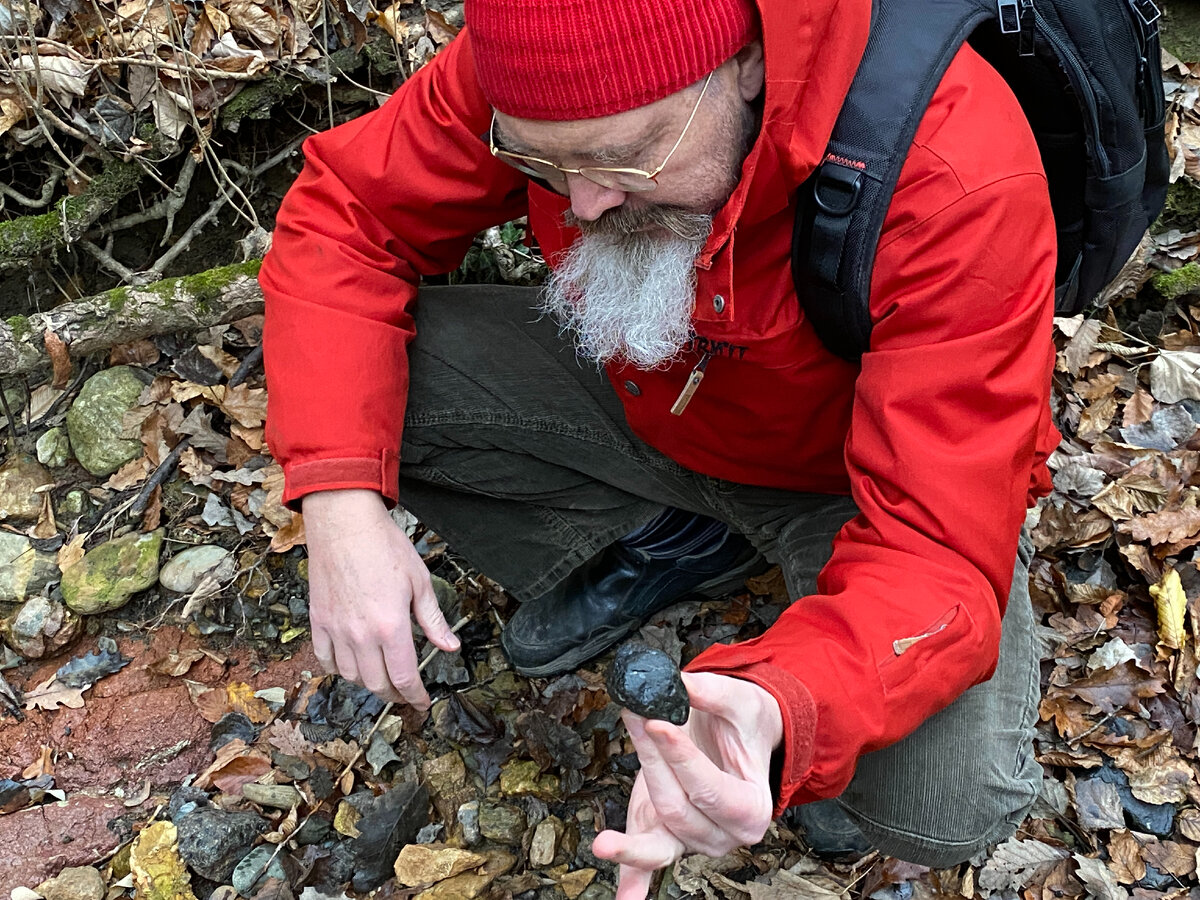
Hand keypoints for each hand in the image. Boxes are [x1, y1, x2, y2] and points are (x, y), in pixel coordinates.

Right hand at [302, 489, 459, 709]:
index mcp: (391, 627)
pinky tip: (351, 665)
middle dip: (394, 694)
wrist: (344, 524)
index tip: (422, 703)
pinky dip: (339, 668)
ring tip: (381, 678)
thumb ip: (433, 620)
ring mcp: (336, 629)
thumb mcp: (420, 582)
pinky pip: (325, 658)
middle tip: (405, 693)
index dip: (415, 696)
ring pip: (351, 676)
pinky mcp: (318, 620)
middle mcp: (361, 635)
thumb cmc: (385, 547)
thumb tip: (449, 646)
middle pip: (377, 683)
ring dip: (368, 683)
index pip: (403, 677)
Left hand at [592, 672, 782, 899]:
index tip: (657, 723)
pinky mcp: (666, 837)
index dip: (682, 759)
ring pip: (659, 838)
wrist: (740, 737)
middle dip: (653, 763)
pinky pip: (649, 867)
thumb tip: (678, 685)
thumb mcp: (739, 700)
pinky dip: (633, 883)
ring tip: (604, 834)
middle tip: (637, 718)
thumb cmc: (745, 724)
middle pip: (678, 808)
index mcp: (752, 807)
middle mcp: (725, 834)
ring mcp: (693, 841)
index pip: (711, 790)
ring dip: (632, 822)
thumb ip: (710, 692)